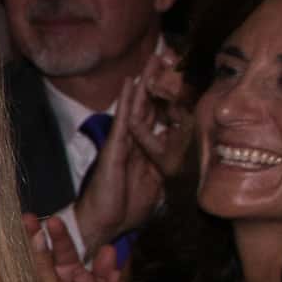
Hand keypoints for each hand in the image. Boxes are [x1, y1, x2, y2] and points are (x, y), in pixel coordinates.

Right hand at [67, 54, 187, 249]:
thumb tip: (178, 163)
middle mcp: (133, 143)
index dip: (167, 99)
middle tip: (164, 57)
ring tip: (151, 60)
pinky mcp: (115, 148)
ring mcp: (123, 144)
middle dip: (156, 83)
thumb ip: (165, 171)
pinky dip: (127, 101)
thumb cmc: (124, 211)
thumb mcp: (156, 188)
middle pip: (147, 107)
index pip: (157, 120)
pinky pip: (123, 121)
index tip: (178, 79)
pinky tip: (131, 83)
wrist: (103, 224)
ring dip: (143, 84)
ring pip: (136, 108)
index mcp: (144, 152)